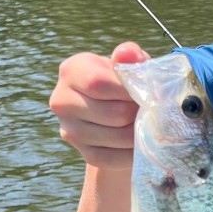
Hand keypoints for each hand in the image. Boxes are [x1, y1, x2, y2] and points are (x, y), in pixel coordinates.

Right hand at [49, 41, 150, 169]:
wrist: (118, 114)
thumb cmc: (125, 82)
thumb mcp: (130, 64)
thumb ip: (131, 56)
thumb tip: (126, 54)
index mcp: (72, 70)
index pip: (99, 84)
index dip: (129, 91)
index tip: (148, 92)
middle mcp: (62, 100)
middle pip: (113, 113)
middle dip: (139, 113)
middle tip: (150, 110)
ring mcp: (70, 129)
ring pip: (117, 136)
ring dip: (140, 132)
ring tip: (148, 123)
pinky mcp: (84, 152)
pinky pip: (114, 157)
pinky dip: (133, 152)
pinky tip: (141, 142)